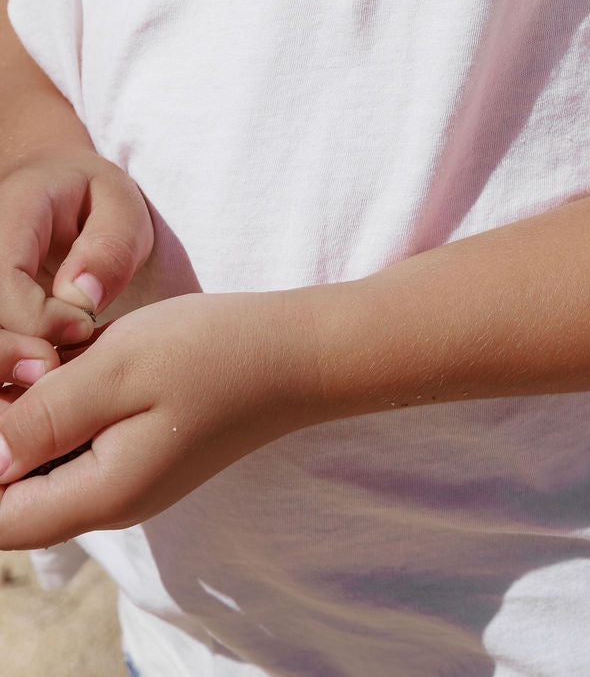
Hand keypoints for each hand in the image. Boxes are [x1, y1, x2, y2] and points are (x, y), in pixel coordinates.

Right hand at [0, 148, 154, 373]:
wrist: (54, 189)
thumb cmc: (91, 200)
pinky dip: (3, 366)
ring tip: (43, 373)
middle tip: (53, 368)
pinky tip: (31, 374)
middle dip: (6, 354)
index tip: (85, 325)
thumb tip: (82, 298)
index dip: (39, 318)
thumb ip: (109, 247)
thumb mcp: (119, 205)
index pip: (3, 279)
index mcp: (9, 213)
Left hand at [0, 290, 312, 546]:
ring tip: (69, 354)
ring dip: (37, 412)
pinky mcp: (146, 450)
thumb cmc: (215, 352)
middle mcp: (110, 500)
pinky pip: (82, 441)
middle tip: (38, 364)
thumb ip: (45, 415)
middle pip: (17, 491)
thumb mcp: (120, 368)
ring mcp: (130, 476)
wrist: (299, 351)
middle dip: (8, 430)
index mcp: (100, 494)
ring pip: (47, 460)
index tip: (5, 394)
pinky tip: (87, 356)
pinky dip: (69, 403)